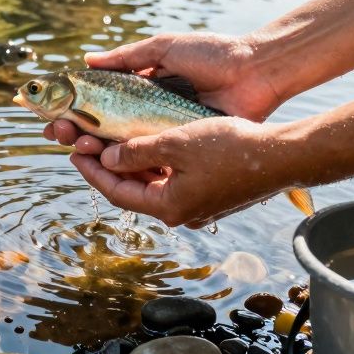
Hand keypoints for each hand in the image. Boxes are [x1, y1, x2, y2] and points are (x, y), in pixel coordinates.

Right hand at [42, 32, 280, 147]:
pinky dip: (128, 161)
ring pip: (123, 148)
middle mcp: (150, 115)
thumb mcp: (165, 48)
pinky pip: (152, 158)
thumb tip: (87, 60)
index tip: (52, 117)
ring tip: (77, 145)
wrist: (256, 71)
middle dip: (76, 133)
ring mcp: (166, 134)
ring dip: (96, 149)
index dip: (74, 112)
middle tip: (59, 134)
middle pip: (104, 130)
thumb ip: (128, 56)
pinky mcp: (184, 148)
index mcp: (143, 89)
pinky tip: (107, 161)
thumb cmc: (213, 54)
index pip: (99, 104)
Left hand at [69, 117, 295, 226]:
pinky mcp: (207, 194)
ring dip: (130, 164)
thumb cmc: (231, 148)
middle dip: (107, 167)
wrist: (280, 156)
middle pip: (131, 190)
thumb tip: (107, 159)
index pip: (117, 192)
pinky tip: (144, 144)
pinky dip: (153, 164)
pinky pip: (169, 180)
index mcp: (169, 207)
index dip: (92, 171)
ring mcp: (195, 206)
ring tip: (109, 140)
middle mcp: (179, 213)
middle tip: (86, 144)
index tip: (74, 152)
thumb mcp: (176, 143)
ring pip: (151, 184)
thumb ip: (137, 151)